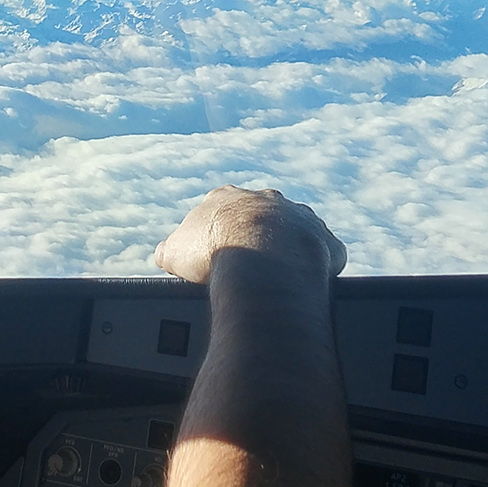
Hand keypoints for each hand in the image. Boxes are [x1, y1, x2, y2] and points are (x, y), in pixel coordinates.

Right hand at [154, 185, 346, 283]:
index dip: (217, 233)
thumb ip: (169, 249)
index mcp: (228, 198)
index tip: (216, 254)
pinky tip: (308, 288)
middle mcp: (267, 200)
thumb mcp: (175, 251)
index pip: (221, 211)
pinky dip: (318, 269)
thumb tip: (162, 254)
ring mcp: (301, 218)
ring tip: (278, 281)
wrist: (264, 260)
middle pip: (261, 217)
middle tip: (248, 268)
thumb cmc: (215, 252)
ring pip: (296, 233)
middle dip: (255, 239)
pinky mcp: (326, 242)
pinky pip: (325, 254)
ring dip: (289, 252)